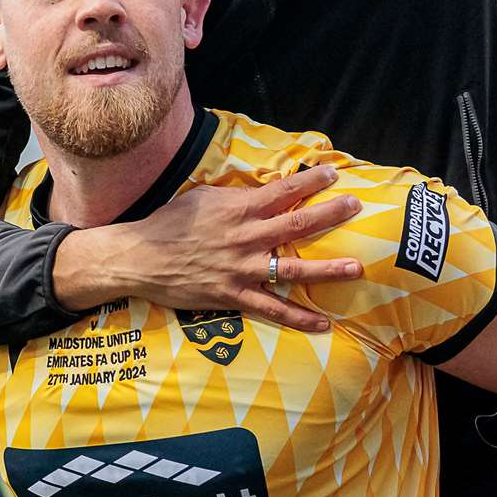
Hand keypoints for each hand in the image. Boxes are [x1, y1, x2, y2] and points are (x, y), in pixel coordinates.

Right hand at [52, 165, 362, 330]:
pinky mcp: (234, 296)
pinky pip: (272, 309)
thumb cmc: (169, 223)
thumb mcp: (202, 198)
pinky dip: (298, 318)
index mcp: (238, 208)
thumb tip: (263, 192)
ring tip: (355, 268)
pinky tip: (323, 323)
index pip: (282, 190)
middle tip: (356, 206)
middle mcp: (245, 237)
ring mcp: (242, 269)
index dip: (310, 180)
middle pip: (296, 224)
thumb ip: (235, 197)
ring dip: (326, 269)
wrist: (140, 258)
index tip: (334, 173)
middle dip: (330, 214)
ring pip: (292, 269)